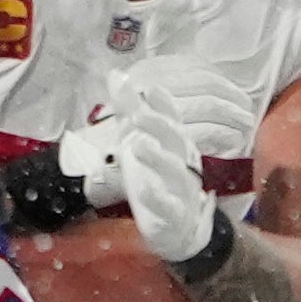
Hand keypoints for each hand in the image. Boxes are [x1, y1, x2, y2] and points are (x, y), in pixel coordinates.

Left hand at [109, 59, 253, 265]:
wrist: (182, 227)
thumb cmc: (160, 180)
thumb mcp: (142, 142)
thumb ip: (131, 112)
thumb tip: (117, 74)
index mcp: (175, 145)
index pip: (170, 120)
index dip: (162, 105)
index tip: (149, 86)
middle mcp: (181, 162)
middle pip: (175, 140)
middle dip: (159, 126)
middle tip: (138, 113)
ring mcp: (180, 189)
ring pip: (173, 171)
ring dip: (157, 158)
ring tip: (138, 145)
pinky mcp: (173, 217)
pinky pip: (168, 207)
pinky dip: (158, 199)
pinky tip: (144, 192)